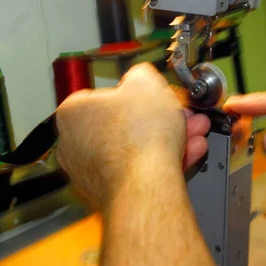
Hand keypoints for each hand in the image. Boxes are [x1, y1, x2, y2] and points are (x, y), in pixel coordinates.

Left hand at [56, 64, 209, 207]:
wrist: (145, 185)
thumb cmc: (138, 137)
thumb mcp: (146, 82)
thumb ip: (140, 75)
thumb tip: (140, 77)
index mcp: (73, 112)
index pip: (104, 95)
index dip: (136, 94)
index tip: (152, 96)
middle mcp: (75, 143)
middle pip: (123, 123)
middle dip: (158, 117)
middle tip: (178, 114)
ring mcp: (91, 171)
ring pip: (135, 147)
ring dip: (166, 137)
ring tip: (192, 132)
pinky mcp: (110, 191)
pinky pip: (139, 169)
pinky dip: (162, 160)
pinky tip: (187, 152)